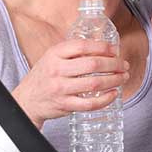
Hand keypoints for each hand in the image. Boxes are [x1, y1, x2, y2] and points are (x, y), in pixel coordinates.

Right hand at [11, 40, 128, 128]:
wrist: (26, 100)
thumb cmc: (44, 76)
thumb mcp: (52, 58)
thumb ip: (73, 52)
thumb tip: (104, 47)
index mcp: (54, 54)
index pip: (82, 46)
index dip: (103, 47)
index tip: (115, 50)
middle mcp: (56, 70)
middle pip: (92, 65)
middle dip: (114, 64)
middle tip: (124, 65)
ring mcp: (60, 88)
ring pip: (94, 84)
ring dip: (114, 80)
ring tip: (123, 77)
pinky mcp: (65, 105)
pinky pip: (90, 104)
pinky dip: (106, 99)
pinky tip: (113, 94)